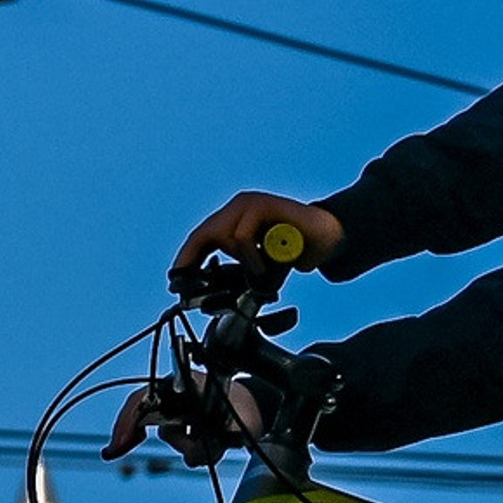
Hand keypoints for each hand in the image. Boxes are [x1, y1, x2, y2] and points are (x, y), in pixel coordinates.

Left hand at [171, 192, 344, 277]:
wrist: (328, 237)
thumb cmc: (294, 250)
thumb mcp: (261, 267)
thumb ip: (240, 275)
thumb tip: (215, 298)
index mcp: (234, 219)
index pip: (200, 238)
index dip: (186, 259)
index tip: (174, 281)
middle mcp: (238, 208)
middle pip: (202, 234)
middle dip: (192, 261)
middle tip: (189, 286)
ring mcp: (250, 203)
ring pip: (222, 235)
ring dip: (239, 261)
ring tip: (259, 272)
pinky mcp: (263, 205)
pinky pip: (241, 236)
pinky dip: (249, 257)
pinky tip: (263, 266)